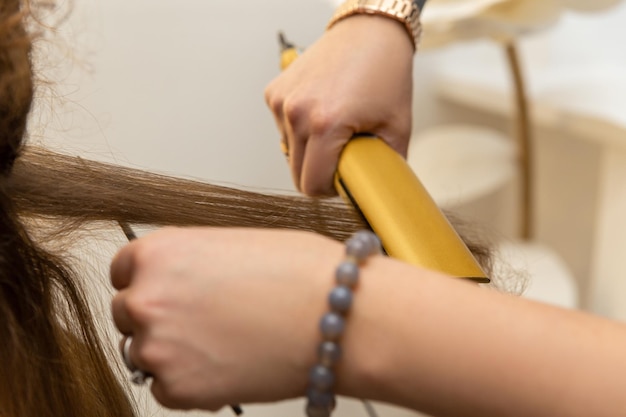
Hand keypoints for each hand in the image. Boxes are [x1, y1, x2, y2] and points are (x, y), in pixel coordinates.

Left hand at [110, 227, 343, 409]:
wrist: (337, 316)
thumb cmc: (302, 272)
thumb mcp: (235, 245)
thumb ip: (193, 261)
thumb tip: (184, 280)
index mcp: (160, 252)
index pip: (123, 271)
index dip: (146, 282)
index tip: (163, 294)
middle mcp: (147, 297)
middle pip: (126, 313)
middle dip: (157, 318)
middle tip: (198, 323)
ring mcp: (158, 347)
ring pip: (142, 354)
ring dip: (172, 353)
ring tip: (221, 346)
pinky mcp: (178, 389)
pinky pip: (164, 390)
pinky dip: (189, 384)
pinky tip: (226, 366)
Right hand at [265, 15, 413, 195]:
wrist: (369, 33)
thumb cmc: (385, 76)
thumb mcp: (396, 129)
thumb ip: (383, 169)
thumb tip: (377, 197)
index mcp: (326, 124)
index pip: (311, 185)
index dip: (329, 191)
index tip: (343, 182)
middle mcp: (296, 112)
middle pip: (296, 173)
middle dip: (319, 173)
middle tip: (343, 157)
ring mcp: (281, 101)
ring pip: (288, 153)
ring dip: (309, 151)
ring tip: (334, 129)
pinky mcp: (273, 93)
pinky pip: (283, 130)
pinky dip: (299, 130)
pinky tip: (320, 112)